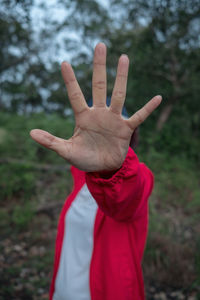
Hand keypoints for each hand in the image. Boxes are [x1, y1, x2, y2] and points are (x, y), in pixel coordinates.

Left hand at [30, 43, 161, 171]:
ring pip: (119, 95)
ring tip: (123, 58)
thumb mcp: (66, 151)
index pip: (75, 95)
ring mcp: (113, 119)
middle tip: (100, 45)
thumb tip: (31, 133)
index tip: (64, 62)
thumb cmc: (84, 158)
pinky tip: (158, 97)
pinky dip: (147, 108)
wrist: (103, 168)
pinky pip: (138, 117)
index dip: (70, 80)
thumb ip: (51, 142)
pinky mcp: (125, 129)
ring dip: (121, 78)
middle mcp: (99, 113)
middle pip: (99, 86)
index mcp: (83, 117)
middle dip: (99, 67)